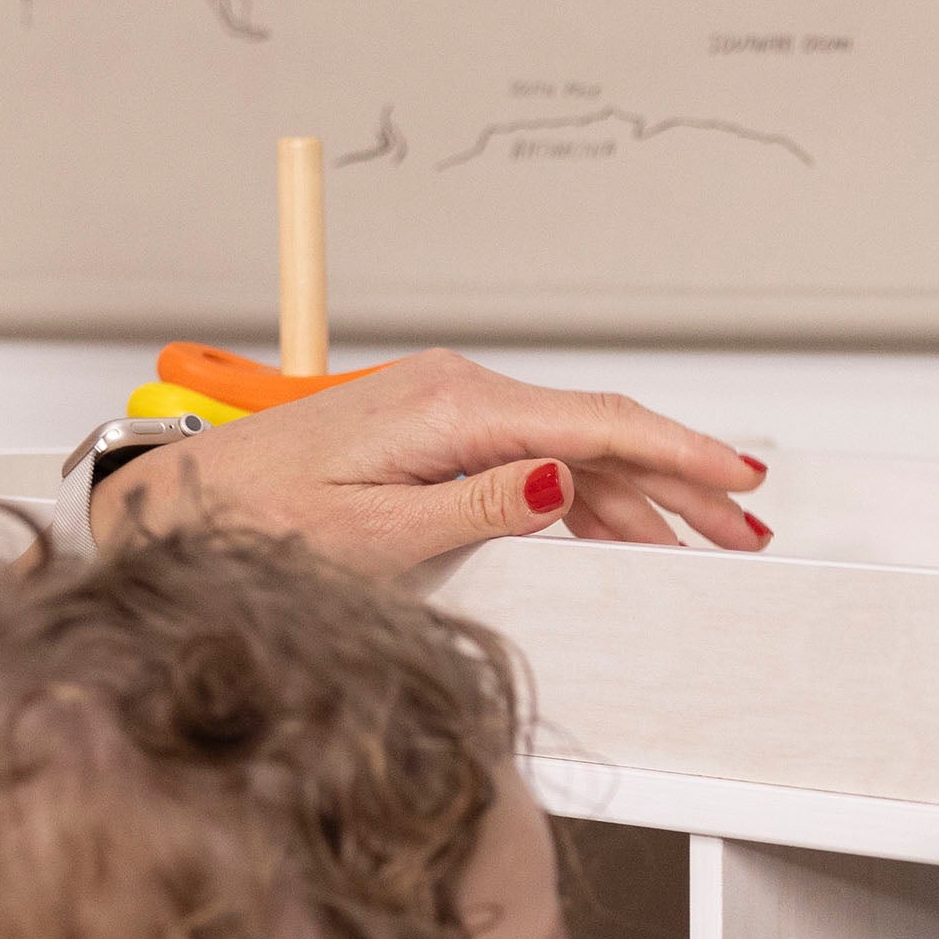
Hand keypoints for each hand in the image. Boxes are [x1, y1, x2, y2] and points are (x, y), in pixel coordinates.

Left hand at [98, 347, 769, 566]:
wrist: (190, 504)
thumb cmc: (264, 524)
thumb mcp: (377, 534)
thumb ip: (479, 507)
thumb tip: (562, 482)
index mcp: (453, 409)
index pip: (596, 427)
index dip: (680, 455)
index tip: (742, 481)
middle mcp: (460, 392)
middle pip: (601, 435)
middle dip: (682, 483)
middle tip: (748, 531)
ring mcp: (452, 407)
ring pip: (574, 452)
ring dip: (641, 499)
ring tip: (704, 546)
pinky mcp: (439, 429)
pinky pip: (535, 460)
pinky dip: (588, 498)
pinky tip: (624, 535)